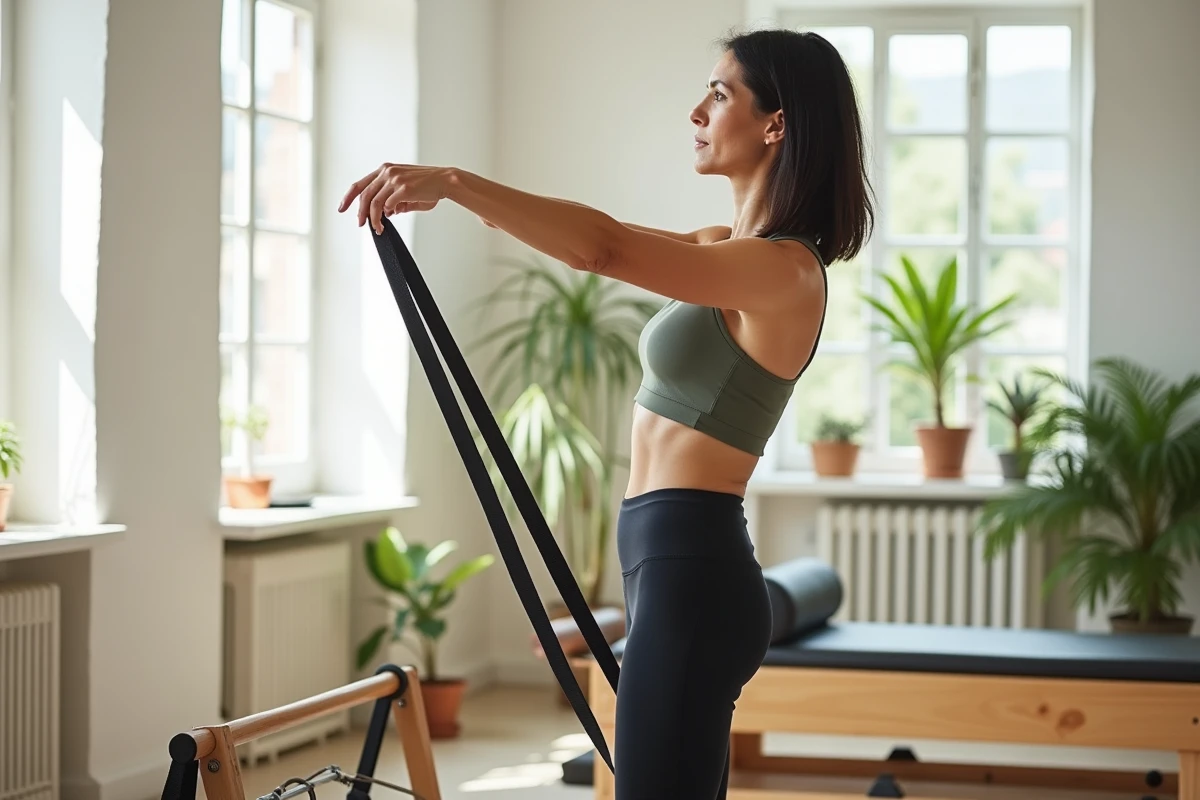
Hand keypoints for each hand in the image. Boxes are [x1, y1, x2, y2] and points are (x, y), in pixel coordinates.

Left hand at [338, 163, 452, 233]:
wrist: (445, 181)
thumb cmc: (428, 186)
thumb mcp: (406, 190)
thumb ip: (393, 200)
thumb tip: (386, 213)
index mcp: (385, 170)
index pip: (360, 184)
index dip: (349, 197)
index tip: (342, 208)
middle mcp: (387, 172)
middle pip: (364, 195)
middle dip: (360, 212)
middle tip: (361, 224)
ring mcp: (394, 179)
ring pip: (374, 203)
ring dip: (374, 218)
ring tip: (378, 228)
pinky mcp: (403, 189)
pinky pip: (388, 206)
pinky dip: (386, 215)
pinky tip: (390, 219)